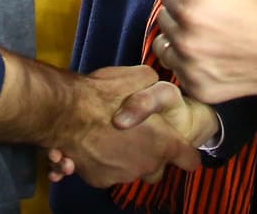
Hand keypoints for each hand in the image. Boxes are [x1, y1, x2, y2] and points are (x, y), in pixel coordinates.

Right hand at [53, 65, 200, 188]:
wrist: (66, 112)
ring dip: (125, 157)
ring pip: (130, 171)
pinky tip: (93, 143)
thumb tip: (152, 84)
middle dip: (150, 155)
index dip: (187, 154)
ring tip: (110, 135)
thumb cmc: (105, 94)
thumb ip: (153, 85)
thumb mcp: (139, 76)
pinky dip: (102, 162)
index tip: (182, 150)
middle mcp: (146, 164)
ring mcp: (122, 175)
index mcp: (163, 143)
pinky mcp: (99, 180)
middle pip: (157, 168)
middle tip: (136, 135)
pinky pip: (106, 173)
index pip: (190, 160)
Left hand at [150, 0, 256, 103]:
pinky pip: (177, 67)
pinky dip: (190, 59)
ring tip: (217, 33)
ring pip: (166, 41)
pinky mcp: (200, 90)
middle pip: (164, 14)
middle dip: (185, 9)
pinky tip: (217, 54)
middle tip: (221, 12)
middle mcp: (187, 43)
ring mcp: (192, 71)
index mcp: (194, 9)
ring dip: (182, 34)